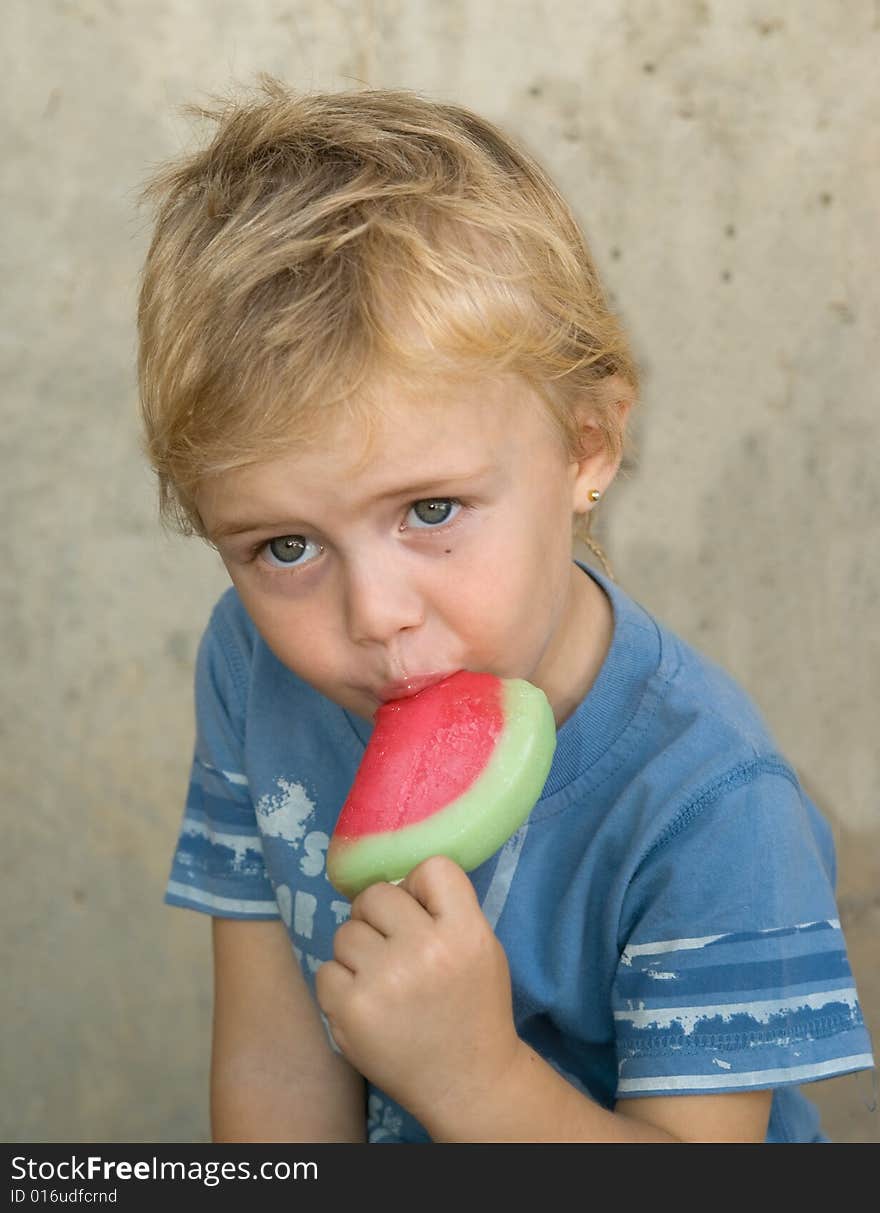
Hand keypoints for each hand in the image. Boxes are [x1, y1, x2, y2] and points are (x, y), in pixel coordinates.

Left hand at [315, 855, 520, 1126]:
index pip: (432, 867)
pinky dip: (341, 985)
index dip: (419, 887)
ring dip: (358, 951)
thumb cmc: (474, 1008)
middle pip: (376, 894)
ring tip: (382, 980)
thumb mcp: (482, 948)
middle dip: (379, 917)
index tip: (421, 911)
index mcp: (465, 932)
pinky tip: (367, 1003)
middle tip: (393, 946)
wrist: (468, 1082)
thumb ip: (446, 910)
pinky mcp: (351, 1010)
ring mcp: (384, 980)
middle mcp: (424, 950)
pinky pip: (327, 970)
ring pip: (346, 932)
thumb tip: (395, 880)